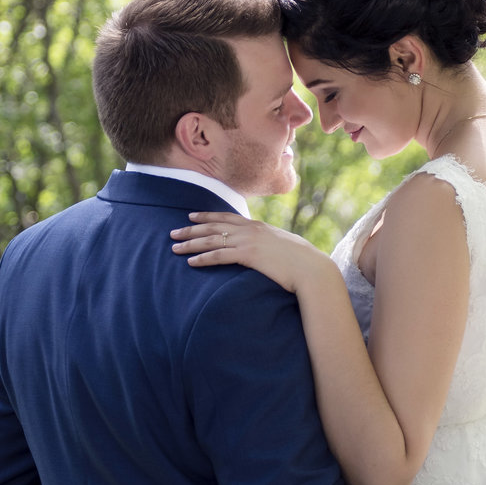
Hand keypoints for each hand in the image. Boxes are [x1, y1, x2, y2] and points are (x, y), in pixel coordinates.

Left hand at [170, 213, 329, 293]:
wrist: (312, 268)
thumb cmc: (302, 261)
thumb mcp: (284, 247)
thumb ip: (271, 245)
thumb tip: (267, 251)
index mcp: (258, 226)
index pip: (227, 217)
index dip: (208, 216)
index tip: (192, 216)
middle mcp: (251, 230)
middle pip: (214, 226)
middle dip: (191, 229)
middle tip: (173, 232)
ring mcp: (249, 241)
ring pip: (212, 239)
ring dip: (191, 244)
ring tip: (174, 247)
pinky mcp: (248, 255)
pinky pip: (219, 255)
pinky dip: (203, 258)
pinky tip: (191, 262)